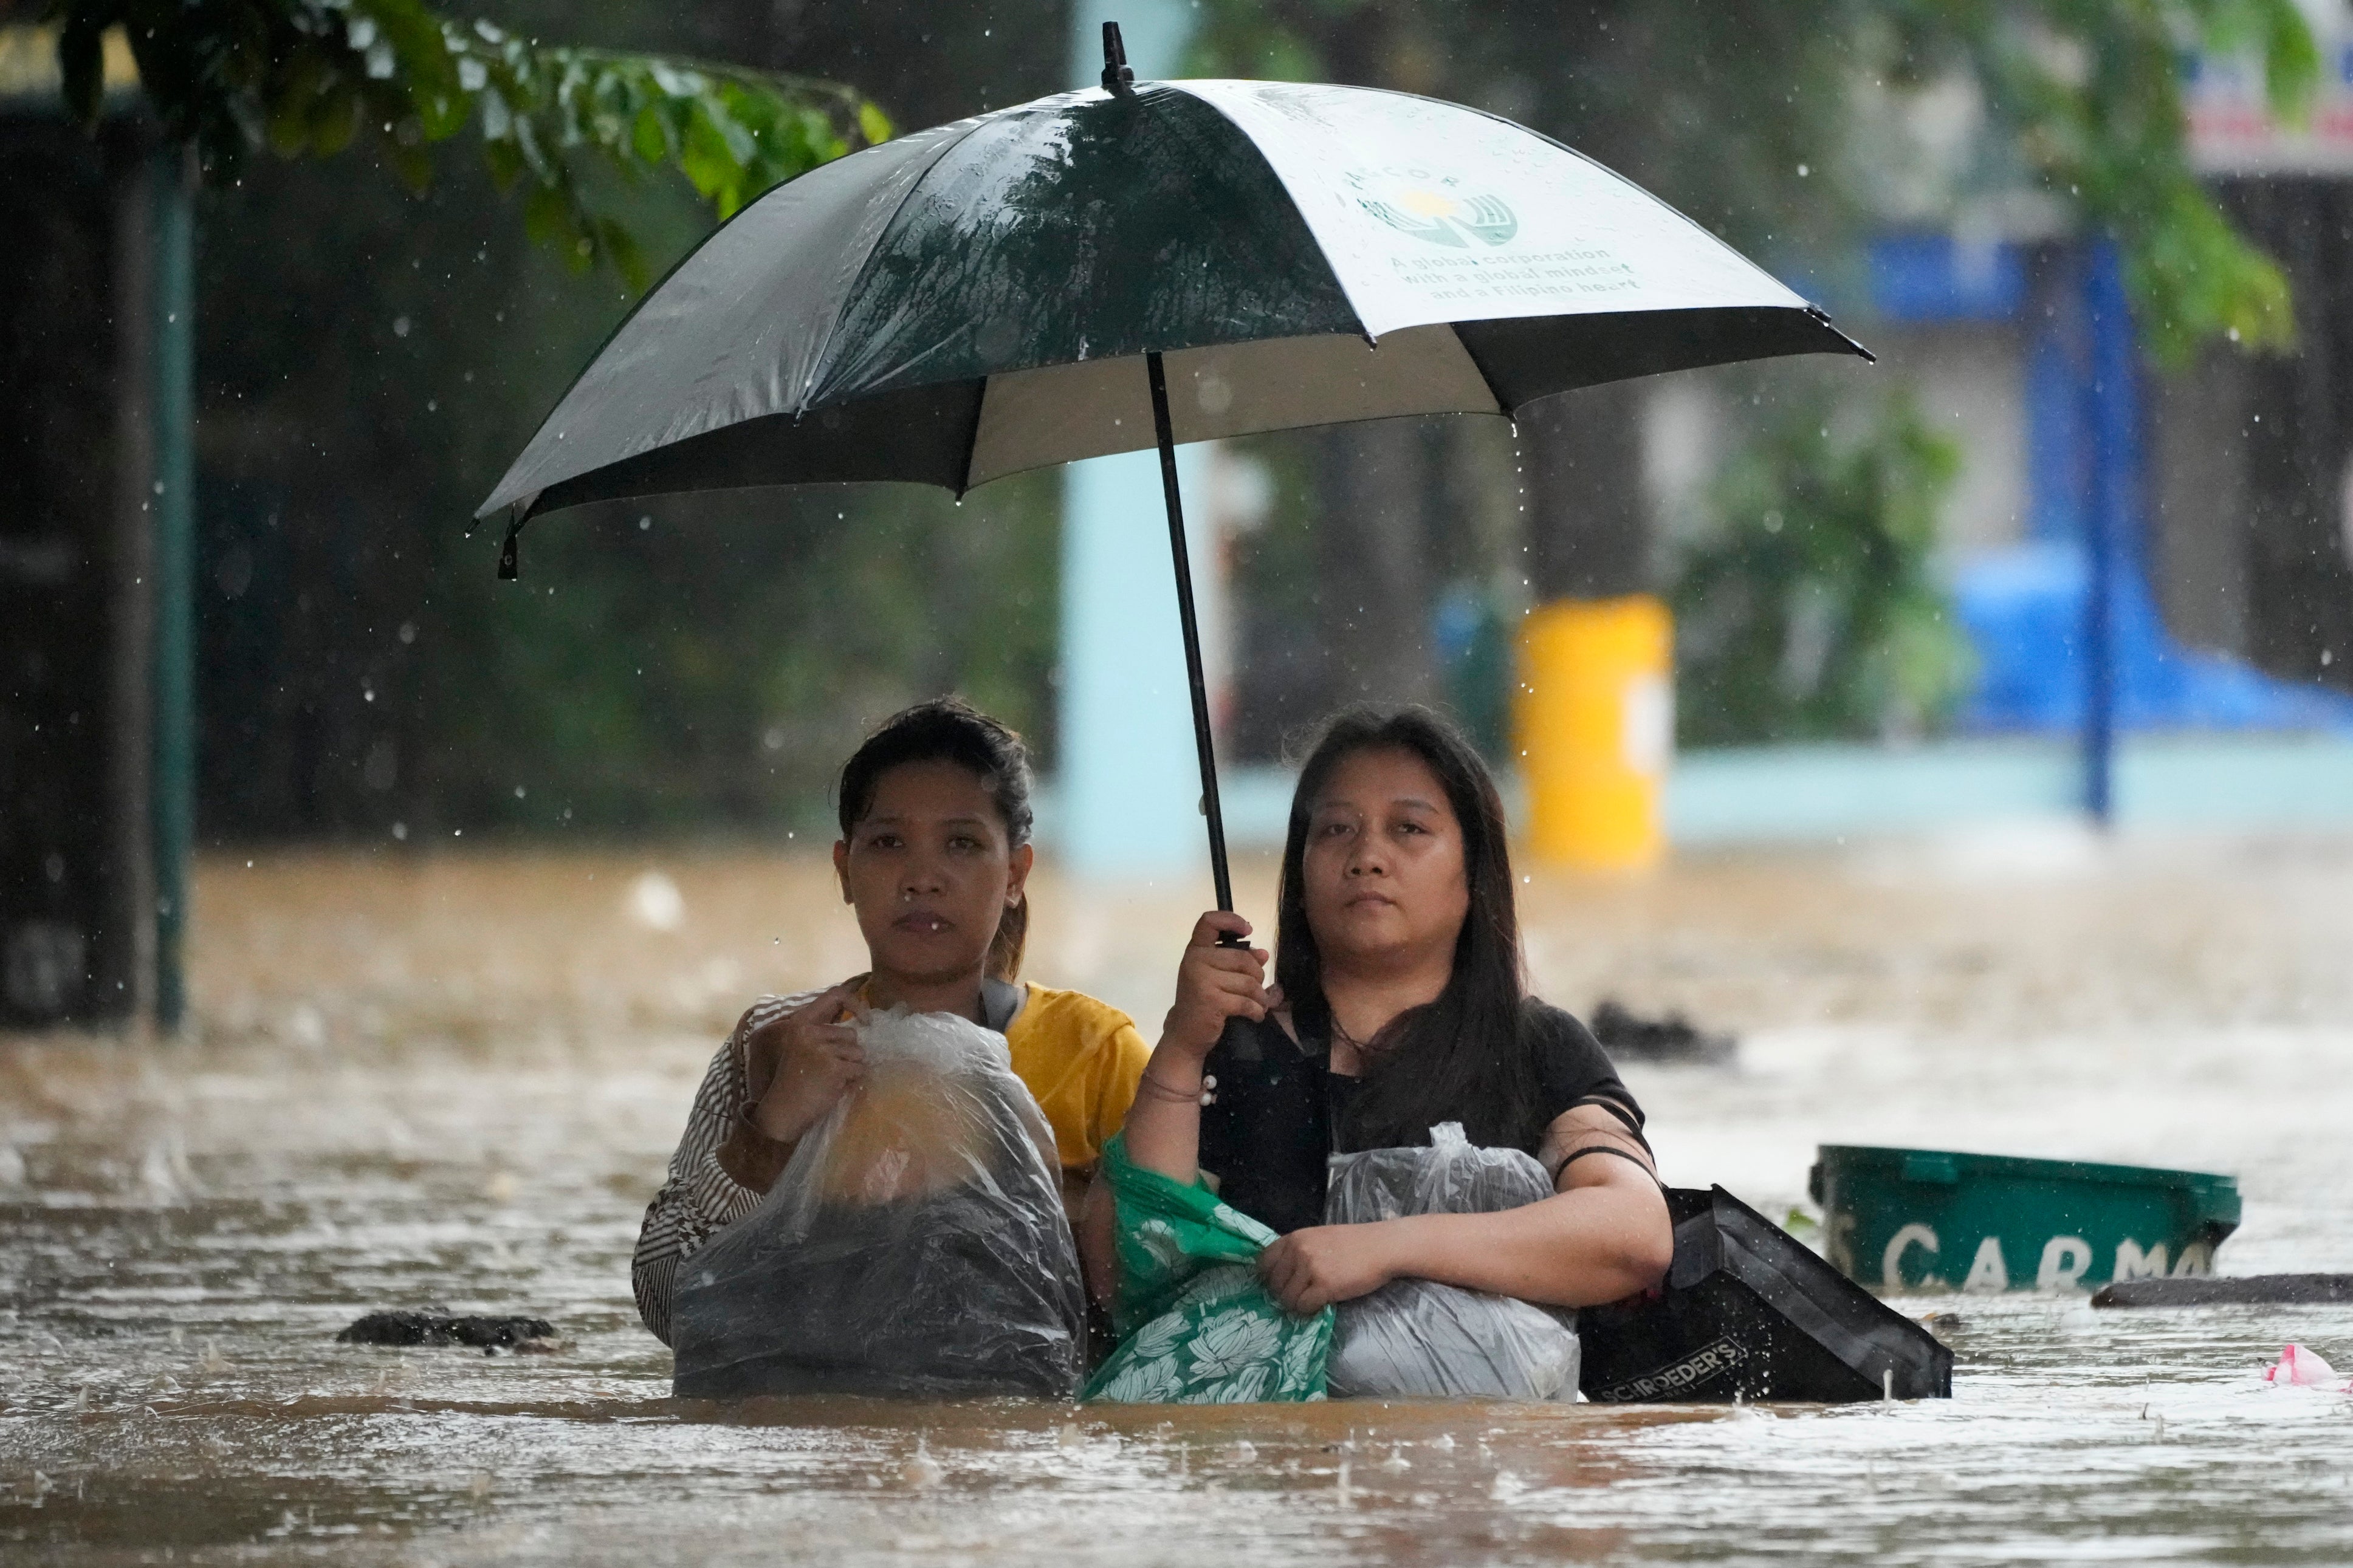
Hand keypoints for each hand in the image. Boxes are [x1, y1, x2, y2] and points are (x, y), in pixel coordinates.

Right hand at [748, 980, 869, 1143]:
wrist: (783, 1110)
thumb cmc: (794, 1080)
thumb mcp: (801, 1047)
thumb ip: (821, 1032)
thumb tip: (859, 1021)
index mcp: (800, 1023)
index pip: (835, 995)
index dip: (856, 1003)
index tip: (867, 1019)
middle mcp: (810, 1032)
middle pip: (851, 1034)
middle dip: (848, 1053)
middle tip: (831, 1069)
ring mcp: (822, 1049)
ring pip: (857, 1053)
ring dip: (851, 1068)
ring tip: (831, 1079)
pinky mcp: (834, 1068)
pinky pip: (858, 1069)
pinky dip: (852, 1080)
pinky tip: (834, 1087)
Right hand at [1159, 911, 1280, 1062]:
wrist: (1185, 1034)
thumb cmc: (1203, 1002)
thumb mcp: (1218, 977)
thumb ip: (1239, 961)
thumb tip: (1263, 953)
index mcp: (1196, 950)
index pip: (1209, 921)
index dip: (1231, 920)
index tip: (1248, 930)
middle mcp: (1195, 960)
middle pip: (1243, 958)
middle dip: (1258, 975)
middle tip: (1257, 989)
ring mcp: (1201, 979)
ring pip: (1248, 981)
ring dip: (1260, 996)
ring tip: (1258, 1004)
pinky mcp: (1211, 1000)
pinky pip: (1246, 1001)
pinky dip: (1256, 1010)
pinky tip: (1256, 1015)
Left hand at [1257, 1222, 1399, 1313]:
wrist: (1382, 1247)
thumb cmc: (1354, 1243)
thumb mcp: (1319, 1238)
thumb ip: (1299, 1250)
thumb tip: (1280, 1273)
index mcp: (1295, 1238)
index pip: (1264, 1261)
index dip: (1268, 1277)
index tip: (1279, 1285)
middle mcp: (1298, 1251)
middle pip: (1274, 1283)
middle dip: (1284, 1293)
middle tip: (1300, 1295)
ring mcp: (1310, 1268)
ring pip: (1287, 1298)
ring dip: (1297, 1304)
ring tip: (1313, 1300)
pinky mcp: (1324, 1286)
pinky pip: (1303, 1306)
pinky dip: (1309, 1310)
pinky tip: (1321, 1304)